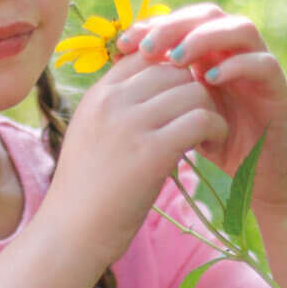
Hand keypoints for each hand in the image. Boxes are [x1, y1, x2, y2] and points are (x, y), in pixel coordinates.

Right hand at [45, 48, 227, 267]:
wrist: (71, 232)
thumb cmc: (85, 191)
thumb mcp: (91, 133)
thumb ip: (117, 107)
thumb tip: (154, 90)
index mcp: (97, 95)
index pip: (145, 55)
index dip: (170, 71)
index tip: (178, 98)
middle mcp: (112, 102)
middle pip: (173, 69)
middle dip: (192, 90)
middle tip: (197, 118)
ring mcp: (131, 125)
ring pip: (192, 91)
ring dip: (208, 110)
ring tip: (205, 134)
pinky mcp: (152, 152)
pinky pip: (201, 120)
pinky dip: (215, 129)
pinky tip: (210, 146)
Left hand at [115, 3, 286, 214]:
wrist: (261, 180)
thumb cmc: (216, 145)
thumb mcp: (178, 116)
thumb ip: (157, 92)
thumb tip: (113, 75)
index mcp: (208, 55)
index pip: (180, 22)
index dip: (152, 25)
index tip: (122, 45)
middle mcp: (234, 53)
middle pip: (208, 14)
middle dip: (175, 24)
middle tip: (147, 47)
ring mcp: (259, 67)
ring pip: (240, 28)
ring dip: (205, 38)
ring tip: (177, 59)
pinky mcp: (279, 89)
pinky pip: (264, 63)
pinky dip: (237, 65)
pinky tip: (210, 80)